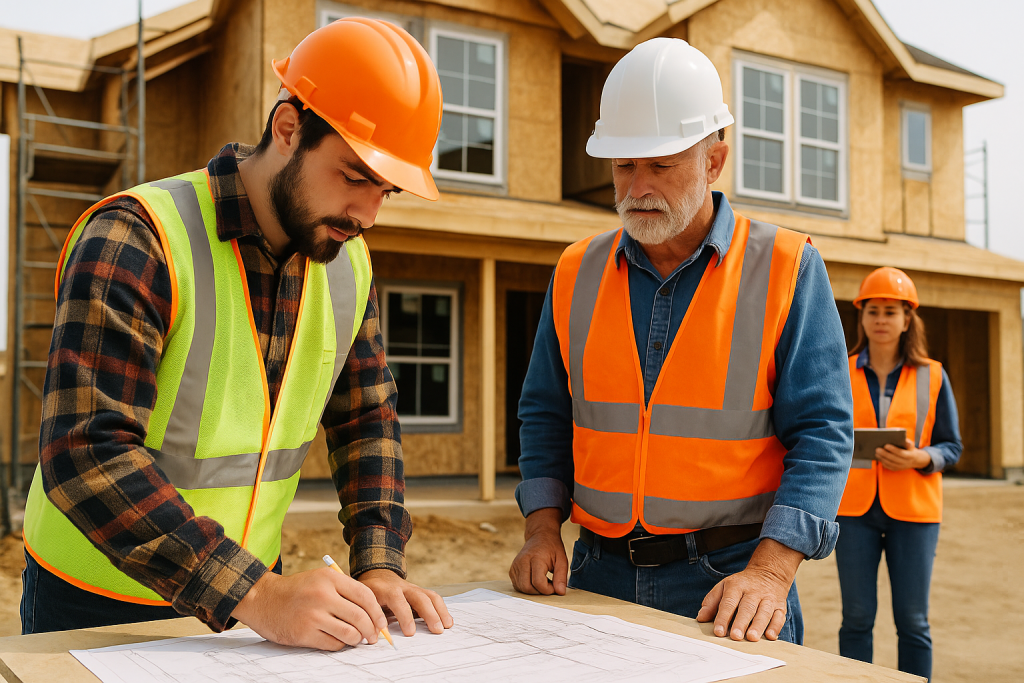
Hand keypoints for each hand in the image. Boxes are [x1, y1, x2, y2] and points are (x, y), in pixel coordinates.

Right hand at [232, 568, 387, 650]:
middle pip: (360, 616)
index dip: (377, 612)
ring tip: (356, 639)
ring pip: (349, 633)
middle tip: (373, 637)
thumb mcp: (320, 579)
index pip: (365, 595)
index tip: (381, 622)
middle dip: (371, 630)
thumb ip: (344, 591)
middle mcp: (322, 595)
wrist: (263, 599)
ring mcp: (312, 615)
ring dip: (357, 639)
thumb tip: (372, 613)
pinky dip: (340, 645)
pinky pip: (333, 644)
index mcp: (329, 578)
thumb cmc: (297, 590)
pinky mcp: (304, 633)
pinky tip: (338, 640)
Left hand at [358, 569, 452, 635]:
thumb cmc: (369, 593)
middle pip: (419, 597)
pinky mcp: (421, 593)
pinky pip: (434, 598)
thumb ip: (368, 616)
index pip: (397, 600)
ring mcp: (414, 588)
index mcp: (386, 589)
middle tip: (436, 630)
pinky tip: (447, 622)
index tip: (410, 633)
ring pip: (430, 596)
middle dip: (430, 614)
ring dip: (440, 611)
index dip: (405, 616)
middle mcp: (403, 587)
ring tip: (446, 627)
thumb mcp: (363, 602)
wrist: (377, 576)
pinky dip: (442, 609)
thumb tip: (374, 635)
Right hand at [509, 507, 567, 595]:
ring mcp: (515, 565)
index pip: (538, 583)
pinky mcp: (512, 570)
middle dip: (540, 592)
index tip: (555, 585)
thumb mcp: (562, 559)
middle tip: (549, 584)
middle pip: (527, 588)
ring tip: (543, 580)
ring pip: (522, 588)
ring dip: (534, 590)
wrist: (540, 535)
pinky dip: (527, 587)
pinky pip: (518, 586)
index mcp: (536, 558)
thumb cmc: (552, 547)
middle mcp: (522, 561)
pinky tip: (535, 580)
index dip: (548, 590)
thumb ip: (561, 577)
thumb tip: (560, 593)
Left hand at [696, 539, 802, 641]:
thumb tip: (700, 618)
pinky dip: (776, 626)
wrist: (768, 572)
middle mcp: (753, 592)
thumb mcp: (724, 587)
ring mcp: (768, 598)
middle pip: (747, 607)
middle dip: (741, 622)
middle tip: (735, 636)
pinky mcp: (780, 605)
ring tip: (751, 638)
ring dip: (758, 625)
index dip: (723, 617)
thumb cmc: (741, 585)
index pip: (729, 602)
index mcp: (736, 586)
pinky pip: (779, 616)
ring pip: (764, 612)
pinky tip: (770, 636)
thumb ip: (712, 602)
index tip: (718, 631)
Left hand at [876, 438, 930, 470]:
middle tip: (877, 449)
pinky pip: (889, 467)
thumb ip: (907, 442)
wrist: (915, 459)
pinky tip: (879, 457)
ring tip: (876, 453)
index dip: (893, 450)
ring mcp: (901, 467)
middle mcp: (906, 462)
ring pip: (891, 464)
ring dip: (882, 459)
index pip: (901, 453)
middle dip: (885, 454)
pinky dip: (883, 462)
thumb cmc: (909, 449)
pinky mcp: (897, 469)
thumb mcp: (911, 445)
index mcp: (910, 455)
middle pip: (894, 459)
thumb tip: (903, 439)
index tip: (886, 445)